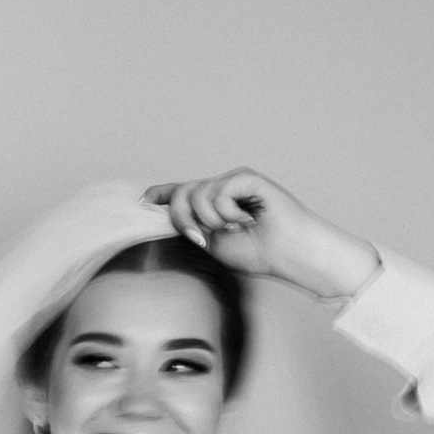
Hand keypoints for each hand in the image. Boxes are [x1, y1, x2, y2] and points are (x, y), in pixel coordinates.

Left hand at [143, 169, 380, 302]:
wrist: (289, 254)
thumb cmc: (258, 253)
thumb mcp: (212, 244)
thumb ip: (190, 228)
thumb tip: (163, 215)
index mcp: (212, 206)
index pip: (181, 193)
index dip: (161, 194)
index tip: (143, 200)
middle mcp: (221, 190)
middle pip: (181, 192)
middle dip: (182, 218)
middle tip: (201, 239)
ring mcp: (234, 182)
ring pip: (197, 193)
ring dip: (210, 220)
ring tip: (234, 228)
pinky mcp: (247, 178)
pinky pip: (218, 191)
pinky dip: (226, 212)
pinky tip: (245, 220)